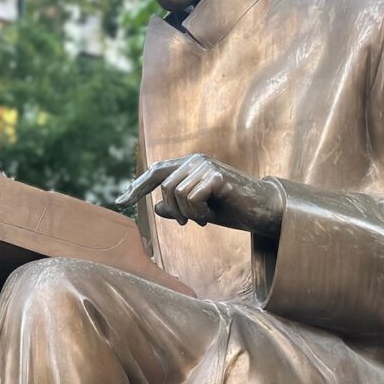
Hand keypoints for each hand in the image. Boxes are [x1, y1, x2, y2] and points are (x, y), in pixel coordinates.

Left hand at [116, 153, 283, 236]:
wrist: (263, 210)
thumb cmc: (232, 209)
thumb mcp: (199, 211)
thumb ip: (178, 207)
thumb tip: (156, 207)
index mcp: (189, 165)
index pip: (156, 172)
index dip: (137, 187)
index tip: (120, 202)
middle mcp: (195, 160)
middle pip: (165, 188)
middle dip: (174, 211)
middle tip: (191, 223)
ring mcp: (206, 166)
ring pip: (176, 194)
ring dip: (188, 215)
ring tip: (205, 218)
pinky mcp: (216, 176)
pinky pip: (191, 199)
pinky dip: (198, 214)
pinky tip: (211, 216)